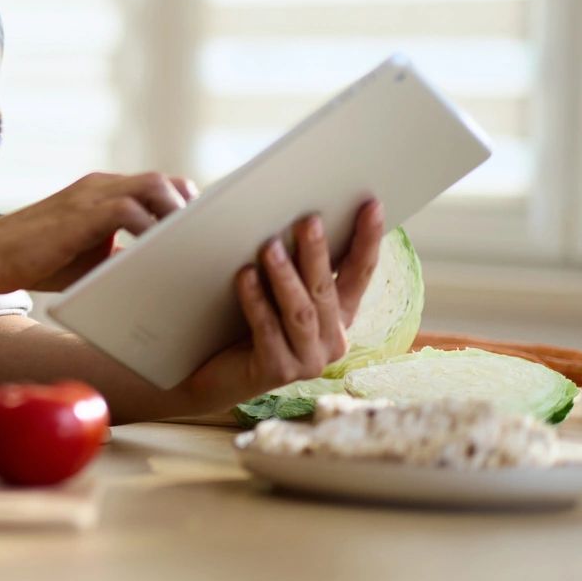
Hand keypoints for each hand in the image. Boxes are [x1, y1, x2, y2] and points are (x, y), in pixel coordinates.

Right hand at [0, 171, 199, 293]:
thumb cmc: (36, 260)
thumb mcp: (89, 257)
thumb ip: (120, 254)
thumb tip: (158, 272)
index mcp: (103, 193)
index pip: (156, 186)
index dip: (183, 204)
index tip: (203, 230)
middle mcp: (100, 186)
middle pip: (164, 180)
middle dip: (189, 206)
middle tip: (204, 239)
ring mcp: (90, 196)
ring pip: (152, 186)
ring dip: (176, 213)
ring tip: (190, 244)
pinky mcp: (80, 213)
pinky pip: (128, 210)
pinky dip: (149, 228)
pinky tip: (159, 253)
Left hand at [176, 200, 386, 413]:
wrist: (210, 374)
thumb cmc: (241, 322)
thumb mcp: (275, 290)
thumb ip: (292, 262)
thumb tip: (296, 213)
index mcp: (338, 317)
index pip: (360, 274)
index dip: (368, 240)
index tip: (371, 205)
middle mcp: (331, 341)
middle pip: (326, 289)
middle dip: (318, 253)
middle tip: (308, 219)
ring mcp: (307, 360)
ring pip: (300, 311)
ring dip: (285, 276)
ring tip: (269, 245)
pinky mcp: (277, 372)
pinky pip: (267, 330)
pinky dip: (256, 301)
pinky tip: (244, 276)